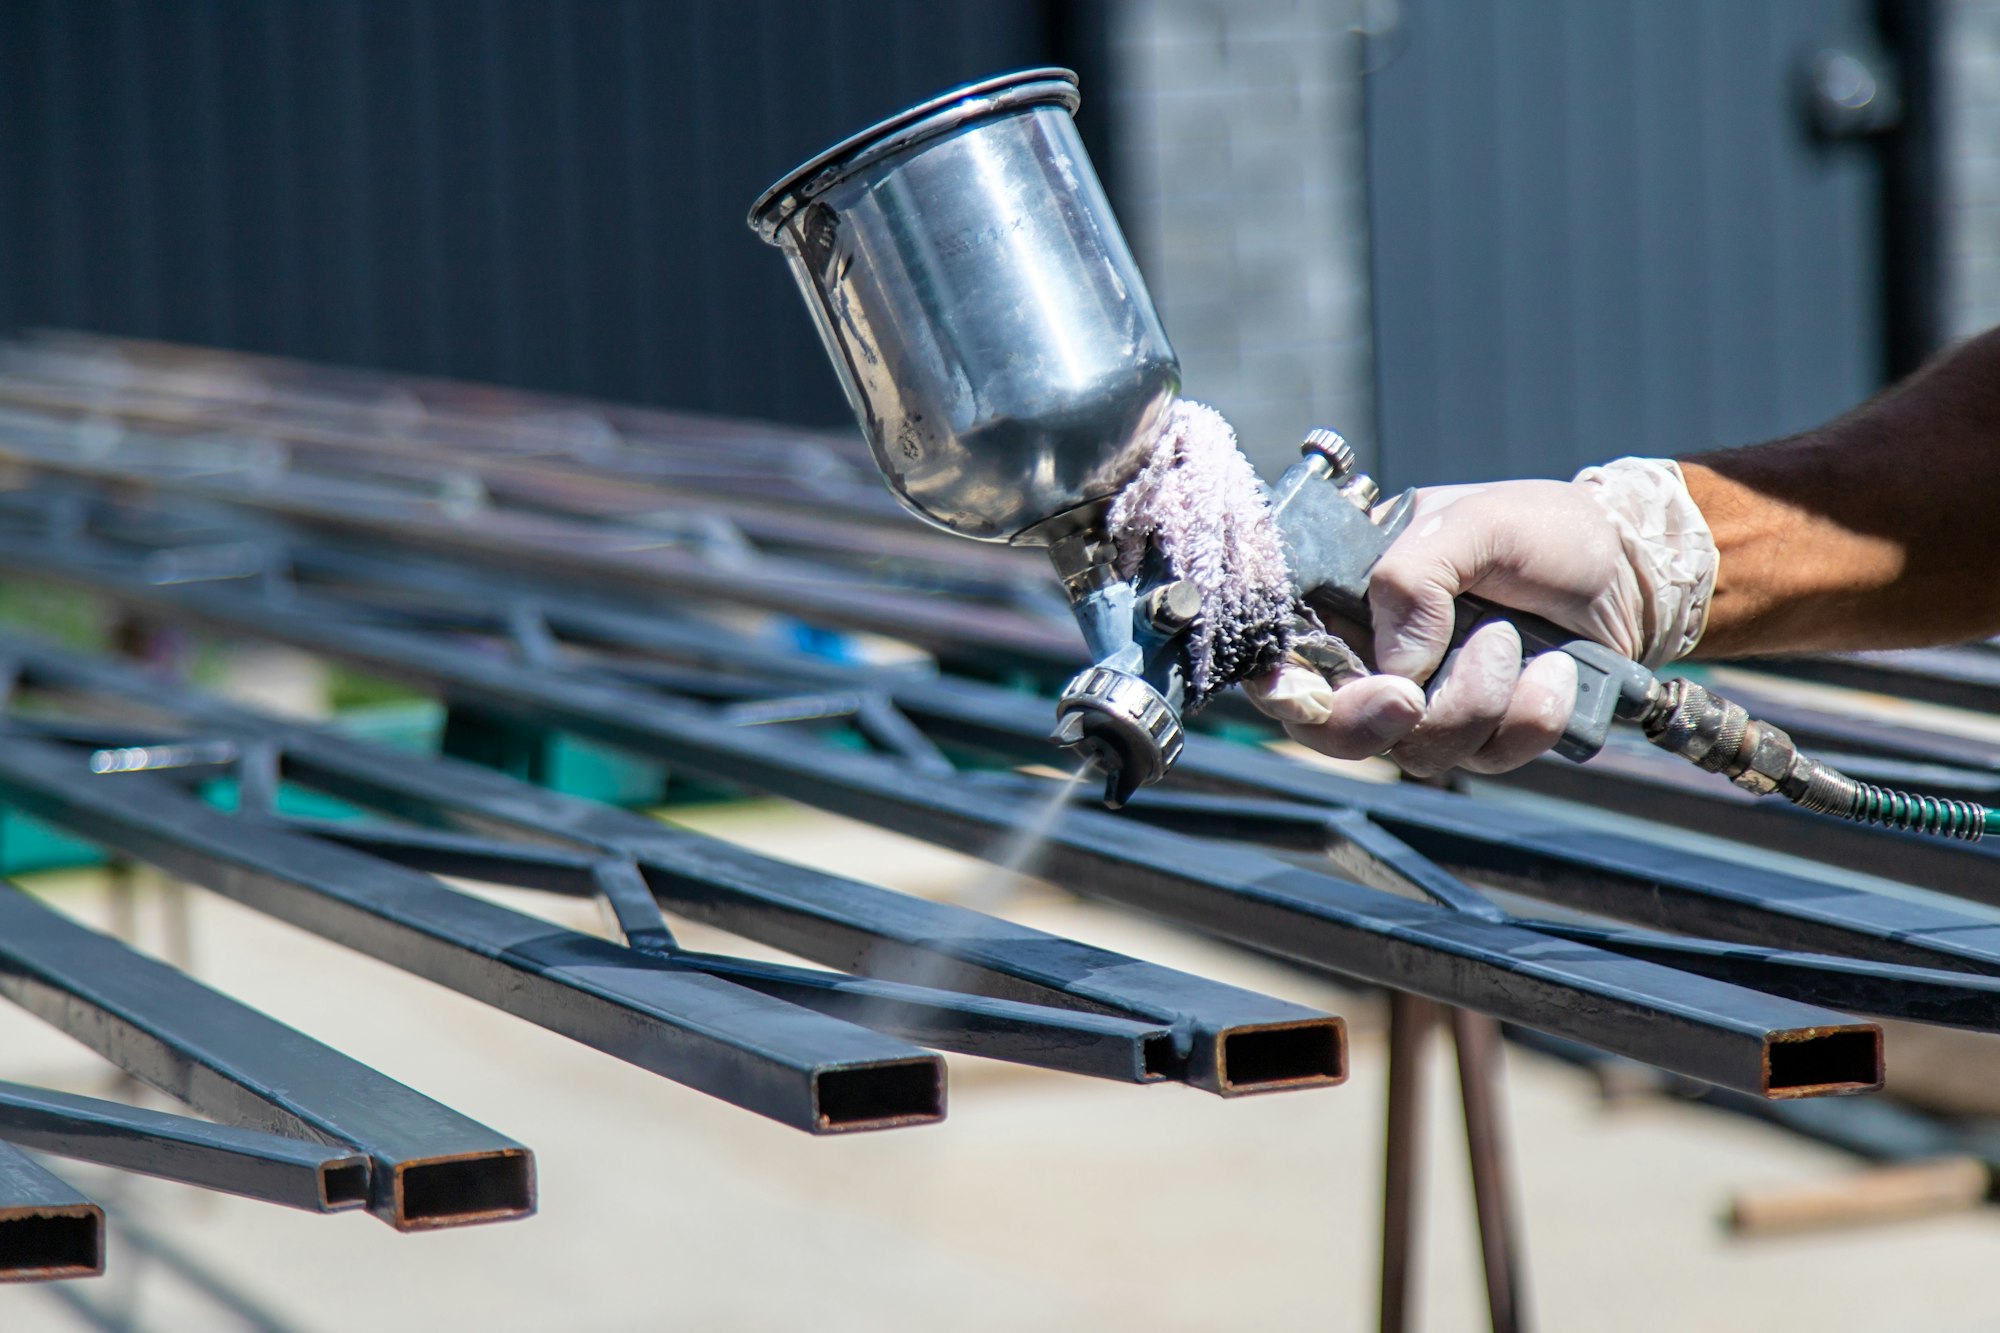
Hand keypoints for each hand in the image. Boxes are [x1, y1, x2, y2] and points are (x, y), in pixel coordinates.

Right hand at [1243, 459, 1713, 775]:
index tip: (1306, 696)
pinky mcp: (1488, 736)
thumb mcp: (1476, 521)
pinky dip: (1529, 717)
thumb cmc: (1546, 530)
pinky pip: (1490, 757)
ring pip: (1418, 749)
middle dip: (1370, 721)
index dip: (1282, 690)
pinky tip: (1554, 672)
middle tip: (1409, 695)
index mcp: (1353, 600)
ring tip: (1514, 639)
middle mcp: (1380, 661)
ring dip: (1475, 699)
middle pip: (1334, 730)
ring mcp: (1433, 705)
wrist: (1632, 569)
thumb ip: (1414, 573)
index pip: (1286, 660)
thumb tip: (1396, 664)